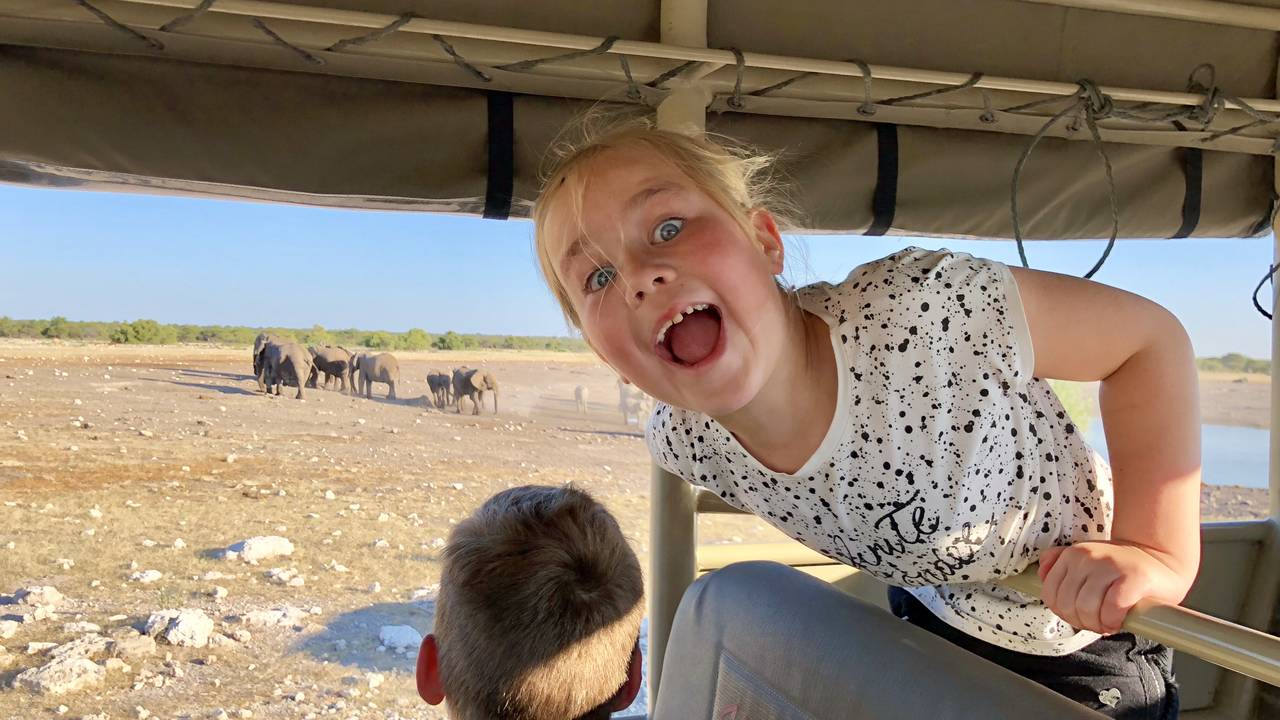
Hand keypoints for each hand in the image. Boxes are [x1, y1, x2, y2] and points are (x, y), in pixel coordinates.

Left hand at [1038, 541, 1190, 634]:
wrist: (1162, 559)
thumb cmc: (1120, 567)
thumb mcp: (1084, 560)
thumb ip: (1058, 564)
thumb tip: (1041, 575)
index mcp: (1071, 555)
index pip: (1050, 595)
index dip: (1064, 614)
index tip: (1080, 616)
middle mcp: (1086, 556)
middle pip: (1067, 605)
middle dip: (1081, 622)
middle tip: (1096, 622)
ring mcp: (1109, 565)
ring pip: (1086, 609)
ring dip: (1097, 625)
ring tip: (1107, 622)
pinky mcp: (1133, 577)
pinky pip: (1111, 610)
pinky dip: (1112, 622)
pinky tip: (1119, 620)